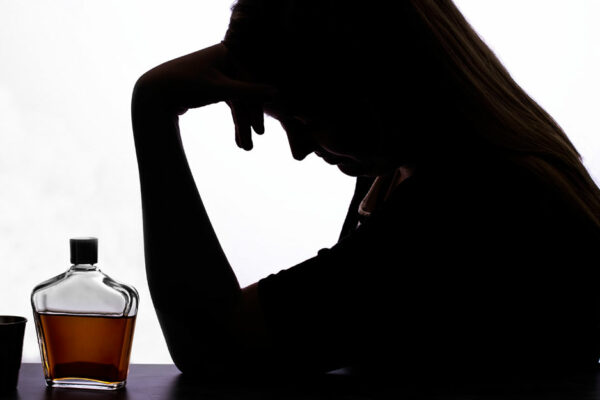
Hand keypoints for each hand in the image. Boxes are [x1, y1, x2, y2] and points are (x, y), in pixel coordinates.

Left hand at [134, 43, 275, 149]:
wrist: (153, 92)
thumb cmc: (186, 85)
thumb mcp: (220, 89)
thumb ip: (249, 92)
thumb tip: (276, 93)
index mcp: (229, 52)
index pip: (252, 81)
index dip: (257, 108)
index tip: (259, 130)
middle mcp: (227, 60)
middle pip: (246, 93)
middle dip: (248, 121)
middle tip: (253, 142)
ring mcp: (221, 73)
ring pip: (239, 102)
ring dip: (242, 125)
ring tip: (245, 148)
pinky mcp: (214, 85)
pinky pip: (231, 103)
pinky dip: (235, 121)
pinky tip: (238, 140)